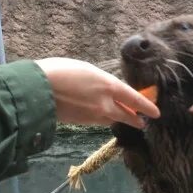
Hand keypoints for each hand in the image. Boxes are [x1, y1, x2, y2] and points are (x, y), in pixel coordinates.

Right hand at [35, 58, 159, 128]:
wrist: (37, 90)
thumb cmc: (60, 71)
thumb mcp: (86, 69)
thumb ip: (100, 81)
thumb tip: (106, 89)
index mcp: (108, 86)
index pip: (134, 99)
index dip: (146, 106)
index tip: (155, 112)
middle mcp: (104, 104)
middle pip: (126, 115)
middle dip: (136, 118)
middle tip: (143, 122)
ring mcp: (92, 115)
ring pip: (111, 119)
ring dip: (118, 119)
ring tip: (123, 118)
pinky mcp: (80, 122)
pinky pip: (97, 121)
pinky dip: (102, 118)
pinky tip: (100, 115)